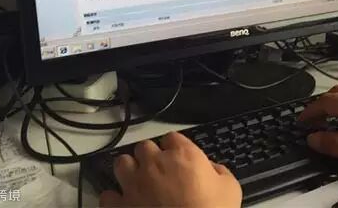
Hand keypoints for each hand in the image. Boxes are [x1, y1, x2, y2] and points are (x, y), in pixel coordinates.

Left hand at [100, 132, 241, 207]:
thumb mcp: (230, 187)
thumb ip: (218, 172)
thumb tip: (212, 170)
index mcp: (183, 155)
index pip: (172, 137)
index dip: (174, 147)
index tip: (177, 156)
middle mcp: (155, 164)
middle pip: (144, 147)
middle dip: (149, 156)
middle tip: (157, 169)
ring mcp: (135, 185)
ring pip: (121, 163)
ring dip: (128, 169)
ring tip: (136, 181)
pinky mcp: (121, 207)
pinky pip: (108, 195)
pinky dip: (114, 199)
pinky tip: (123, 203)